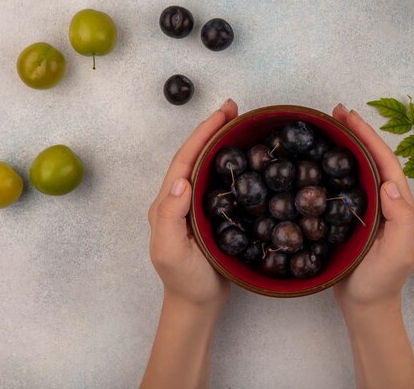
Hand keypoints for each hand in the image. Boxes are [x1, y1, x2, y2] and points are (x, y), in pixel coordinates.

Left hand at [147, 99, 238, 310]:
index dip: (202, 134)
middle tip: (234, 109)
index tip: (222, 114)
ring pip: (208, 166)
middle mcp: (180, 199)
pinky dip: (231, 164)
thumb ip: (169, 217)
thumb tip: (180, 182)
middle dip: (212, 130)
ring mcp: (196, 206)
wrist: (197, 304)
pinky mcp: (211, 214)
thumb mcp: (170, 251)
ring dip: (221, 143)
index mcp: (167, 203)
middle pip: (195, 156)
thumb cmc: (184, 280)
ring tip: (240, 124)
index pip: (184, 161)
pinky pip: (220, 183)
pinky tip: (246, 159)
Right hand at [332, 104, 413, 309]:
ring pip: (358, 170)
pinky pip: (345, 186)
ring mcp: (369, 209)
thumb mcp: (398, 253)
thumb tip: (389, 183)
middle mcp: (385, 202)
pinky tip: (320, 162)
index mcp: (399, 205)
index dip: (369, 137)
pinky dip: (335, 168)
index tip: (350, 117)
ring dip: (346, 146)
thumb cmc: (382, 282)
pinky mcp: (352, 218)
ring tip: (327, 128)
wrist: (366, 306)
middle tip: (335, 112)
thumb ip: (400, 219)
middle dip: (357, 133)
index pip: (385, 163)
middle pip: (372, 159)